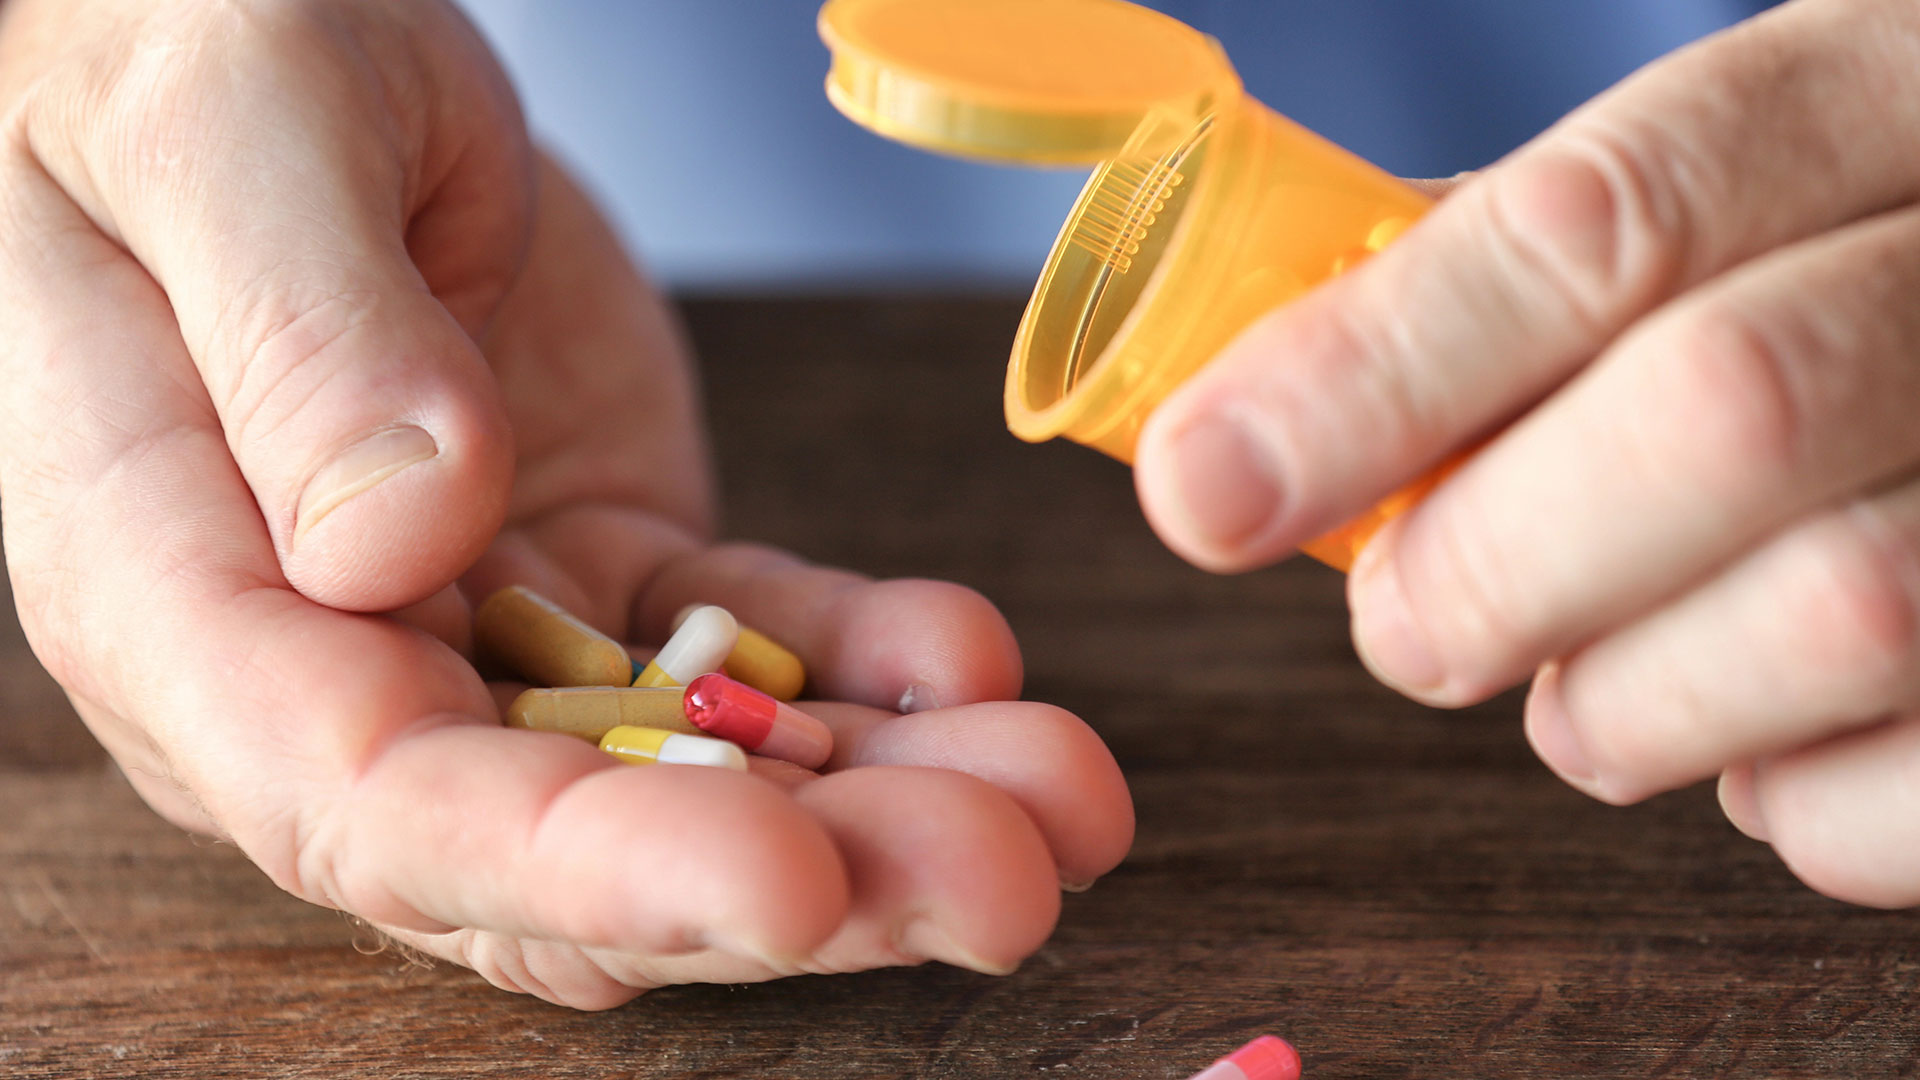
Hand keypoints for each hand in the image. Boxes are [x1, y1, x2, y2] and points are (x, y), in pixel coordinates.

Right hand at [0, 0, 1131, 1007]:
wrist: (261, 23)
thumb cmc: (184, 51)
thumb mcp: (226, 130)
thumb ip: (300, 334)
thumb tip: (401, 543)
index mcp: (184, 591)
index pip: (373, 804)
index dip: (585, 870)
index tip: (788, 880)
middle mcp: (338, 653)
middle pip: (570, 845)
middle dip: (800, 879)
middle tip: (1005, 879)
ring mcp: (483, 616)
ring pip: (685, 771)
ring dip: (879, 804)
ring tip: (1059, 796)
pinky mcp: (601, 551)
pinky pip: (748, 641)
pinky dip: (867, 669)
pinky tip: (973, 662)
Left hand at [1133, 0, 1919, 905]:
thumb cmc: (1835, 279)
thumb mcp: (1715, 199)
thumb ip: (1509, 279)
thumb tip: (1247, 420)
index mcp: (1871, 96)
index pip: (1600, 221)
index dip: (1372, 371)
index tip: (1205, 486)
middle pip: (1726, 411)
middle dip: (1493, 564)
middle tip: (1407, 631)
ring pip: (1837, 612)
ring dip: (1626, 703)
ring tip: (1584, 692)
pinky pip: (1912, 790)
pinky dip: (1787, 806)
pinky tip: (1754, 742)